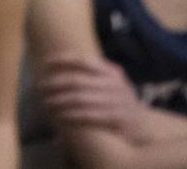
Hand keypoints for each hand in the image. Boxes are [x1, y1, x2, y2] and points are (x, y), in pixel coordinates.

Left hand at [37, 54, 157, 141]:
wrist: (146, 126)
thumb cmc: (123, 103)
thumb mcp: (114, 83)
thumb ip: (95, 76)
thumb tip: (65, 72)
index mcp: (111, 71)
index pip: (84, 59)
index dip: (63, 59)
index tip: (46, 62)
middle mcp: (113, 83)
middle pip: (77, 80)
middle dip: (55, 83)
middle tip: (40, 86)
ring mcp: (115, 101)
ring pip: (80, 98)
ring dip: (60, 101)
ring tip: (46, 102)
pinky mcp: (116, 119)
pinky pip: (89, 115)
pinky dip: (72, 115)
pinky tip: (61, 116)